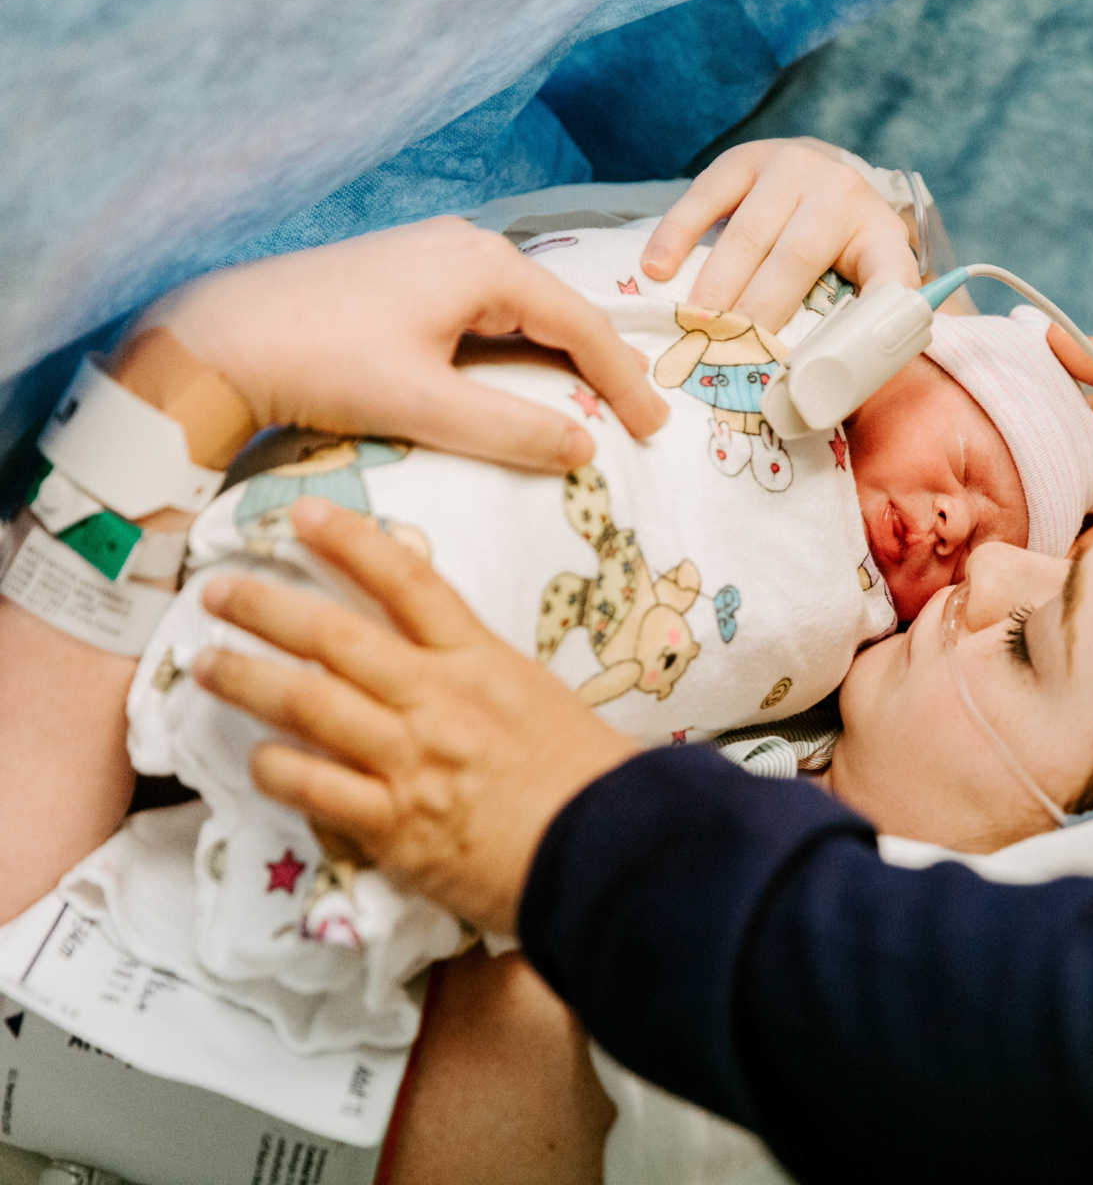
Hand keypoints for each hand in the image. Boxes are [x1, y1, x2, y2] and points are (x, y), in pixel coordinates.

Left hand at [132, 217, 666, 470]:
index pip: (582, 326)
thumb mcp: (424, 405)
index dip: (625, 381)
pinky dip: (520, 349)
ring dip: (561, 357)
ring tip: (596, 402)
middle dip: (602, 366)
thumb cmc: (321, 366)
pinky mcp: (407, 276)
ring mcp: (434, 256)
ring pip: (523, 311)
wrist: (219, 339)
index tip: (655, 430)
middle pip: (558, 311)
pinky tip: (525, 378)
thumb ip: (512, 429)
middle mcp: (467, 247)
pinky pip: (487, 311)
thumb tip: (586, 449)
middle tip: (640, 418)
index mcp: (484, 266)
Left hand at [191, 496, 637, 934]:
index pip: (408, 582)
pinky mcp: (396, 825)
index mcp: (482, 662)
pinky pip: (315, 789)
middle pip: (336, 637)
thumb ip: (478, 673)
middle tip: (219, 592)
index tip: (306, 516)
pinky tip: (257, 759)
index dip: (352, 542)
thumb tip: (426, 653)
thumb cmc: (586, 779)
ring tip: (206, 663)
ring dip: (246, 678)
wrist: (611, 852)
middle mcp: (439, 701)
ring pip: (308, 704)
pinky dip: (277, 769)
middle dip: (266, 607)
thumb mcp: (538, 698)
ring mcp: (412, 761)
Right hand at [640, 138, 920, 331]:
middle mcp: (841, 194)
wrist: (822, 176)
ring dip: (717, 283)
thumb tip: (826, 395)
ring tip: (693, 323)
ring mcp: (792, 168)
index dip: (875, 313)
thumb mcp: (863, 283)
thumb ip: (855, 329)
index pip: (891, 279)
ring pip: (750, 232)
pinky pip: (706, 196)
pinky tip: (657, 269)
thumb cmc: (837, 252)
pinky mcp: (745, 159)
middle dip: (759, 310)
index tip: (849, 358)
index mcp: (881, 237)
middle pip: (798, 257)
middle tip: (728, 352)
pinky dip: (678, 235)